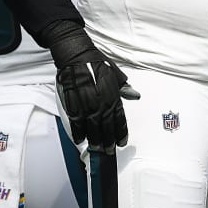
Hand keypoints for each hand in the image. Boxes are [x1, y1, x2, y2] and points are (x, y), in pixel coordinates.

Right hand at [43, 21, 137, 150]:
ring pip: (92, 129)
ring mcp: (86, 105)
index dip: (121, 133)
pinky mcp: (73, 105)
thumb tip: (135, 95)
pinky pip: (76, 123)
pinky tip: (80, 140)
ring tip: (97, 149)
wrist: (76, 56)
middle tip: (109, 151)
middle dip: (108, 142)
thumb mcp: (115, 74)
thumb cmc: (96, 63)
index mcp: (113, 97)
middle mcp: (101, 103)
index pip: (120, 120)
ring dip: (95, 141)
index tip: (122, 143)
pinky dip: (78, 133)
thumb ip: (124, 88)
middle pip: (106, 128)